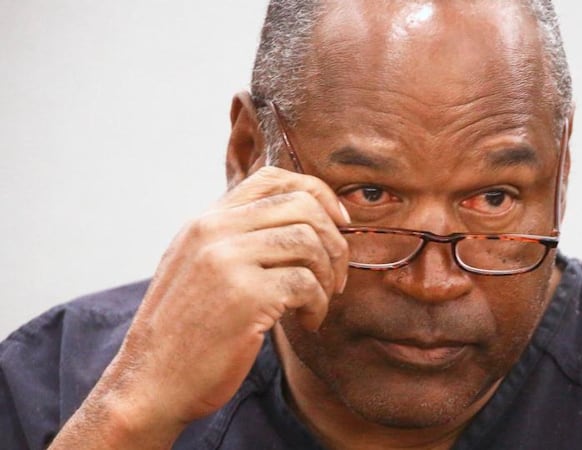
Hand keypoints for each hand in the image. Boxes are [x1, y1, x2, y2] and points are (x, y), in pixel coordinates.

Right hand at [52, 166, 349, 447]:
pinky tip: (308, 321)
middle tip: (336, 276)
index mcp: (205, 221)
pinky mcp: (245, 296)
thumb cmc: (185, 331)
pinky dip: (318, 304)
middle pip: (302, 206)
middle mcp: (214, 231)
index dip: (317, 193)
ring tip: (317, 303)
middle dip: (333, 240)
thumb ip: (236, 239)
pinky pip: (306, 283)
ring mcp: (227, 260)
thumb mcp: (199, 267)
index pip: (272, 178)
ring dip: (328, 276)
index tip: (337, 223)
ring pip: (309, 242)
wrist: (152, 382)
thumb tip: (302, 222)